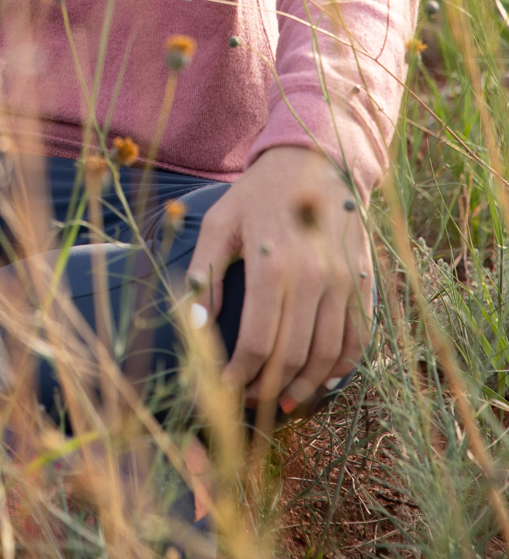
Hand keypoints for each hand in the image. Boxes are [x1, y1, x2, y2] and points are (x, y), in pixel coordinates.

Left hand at [187, 146, 372, 413]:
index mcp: (272, 264)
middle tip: (251, 399)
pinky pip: (358, 337)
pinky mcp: (363, 281)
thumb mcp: (220, 222)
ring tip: (283, 399)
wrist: (315, 158)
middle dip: (269, 388)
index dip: (241, 375)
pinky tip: (324, 380)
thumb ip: (205, 273)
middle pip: (293, 357)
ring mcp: (343, 281)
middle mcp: (313, 277)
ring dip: (305, 387)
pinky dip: (343, 367)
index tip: (226, 387)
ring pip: (328, 356)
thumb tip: (194, 324)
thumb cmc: (259, 193)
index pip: (259, 343)